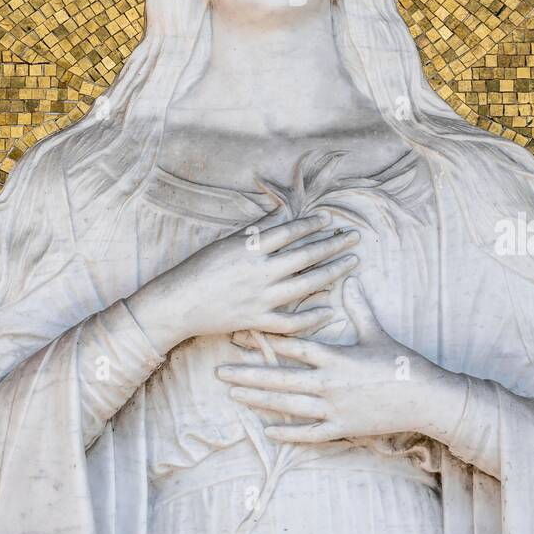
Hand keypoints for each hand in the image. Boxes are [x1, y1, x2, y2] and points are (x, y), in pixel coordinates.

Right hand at [126, 211, 360, 353]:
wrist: (179, 303)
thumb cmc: (199, 268)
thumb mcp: (227, 241)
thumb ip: (257, 229)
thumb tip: (283, 211)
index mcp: (251, 248)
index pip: (290, 232)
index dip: (312, 224)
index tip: (329, 219)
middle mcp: (260, 272)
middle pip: (306, 255)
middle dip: (333, 245)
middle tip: (354, 237)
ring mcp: (261, 298)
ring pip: (306, 285)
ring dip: (332, 272)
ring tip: (351, 263)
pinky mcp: (258, 321)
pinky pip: (292, 322)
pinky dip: (312, 317)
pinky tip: (329, 309)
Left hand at [215, 277, 467, 443]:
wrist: (424, 398)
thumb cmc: (401, 362)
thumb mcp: (377, 332)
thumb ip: (358, 308)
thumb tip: (349, 280)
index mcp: (336, 357)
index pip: (292, 347)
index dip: (264, 340)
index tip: (238, 335)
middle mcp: (329, 384)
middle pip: (280, 379)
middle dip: (248, 375)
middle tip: (219, 372)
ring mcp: (334, 409)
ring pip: (288, 407)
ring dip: (258, 401)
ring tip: (234, 395)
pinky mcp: (342, 429)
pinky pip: (309, 434)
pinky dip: (288, 433)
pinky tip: (267, 431)